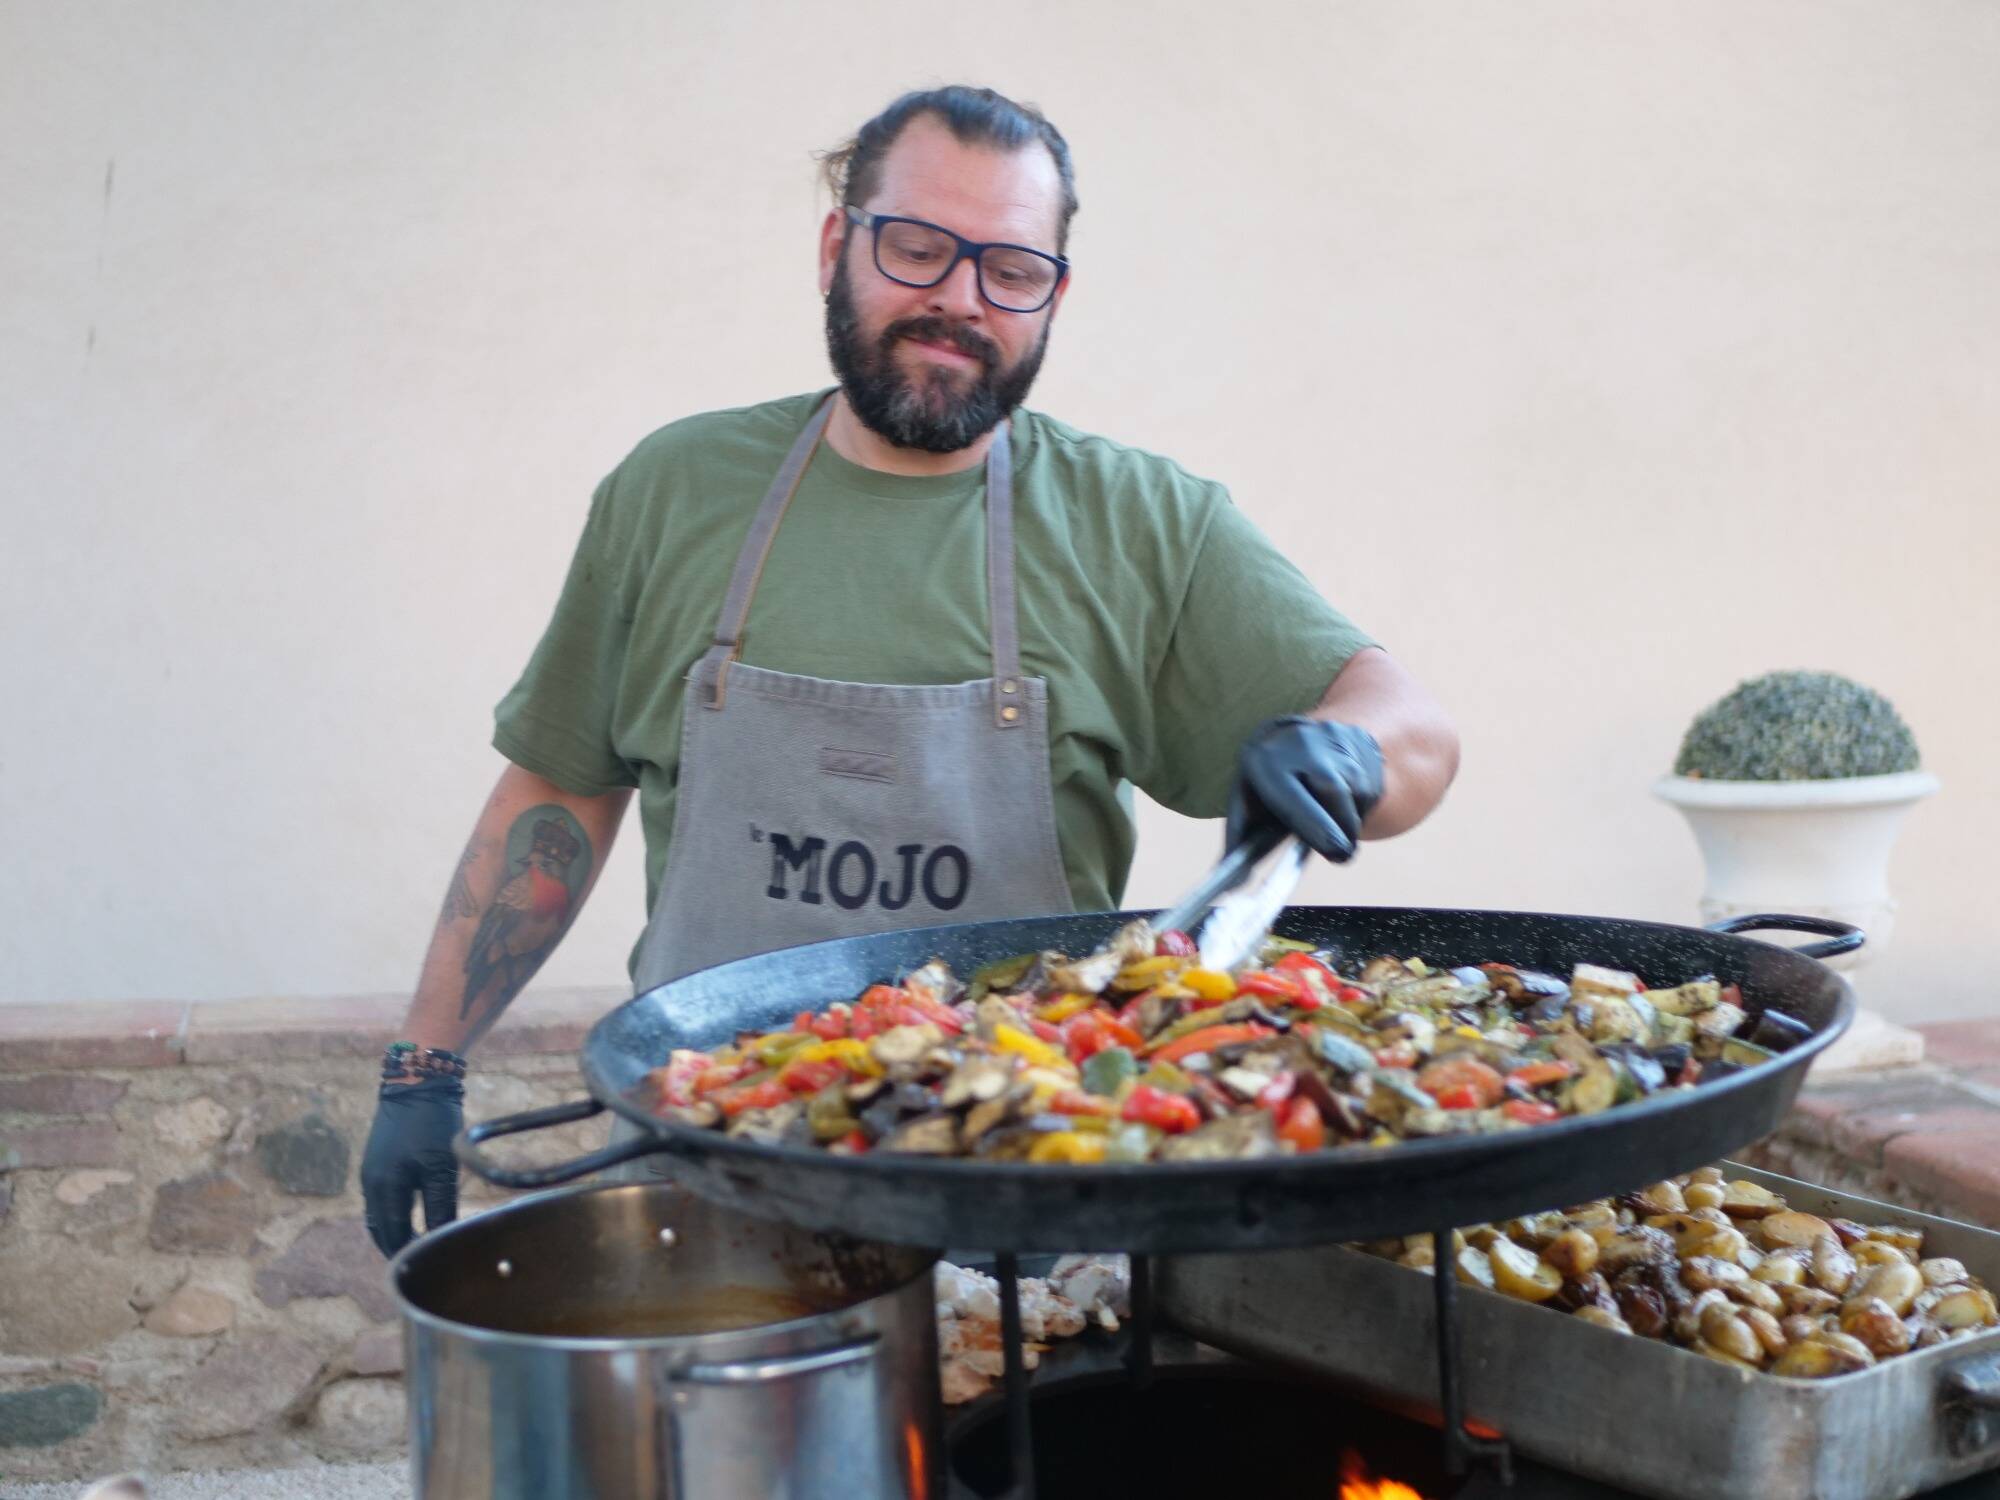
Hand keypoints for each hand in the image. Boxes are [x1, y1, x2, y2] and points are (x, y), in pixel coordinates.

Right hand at [360, 1076, 463, 1256]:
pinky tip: (417, 1213)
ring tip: (421, 1242)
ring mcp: (372, 1170)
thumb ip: (440, 1206)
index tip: (429, 1267)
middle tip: (424, 1261)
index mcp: (383, 1189)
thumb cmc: (430, 1123)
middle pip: (381, 1229)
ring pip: (381, 1214)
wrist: (417, 1079)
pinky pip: (384, 1197)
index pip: (392, 1237)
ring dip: (397, 1230)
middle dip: (399, 1247)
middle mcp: (371, 1183)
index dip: (409, 1255)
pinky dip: (396, 1212)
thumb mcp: (440, 1167)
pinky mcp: (379, 1159)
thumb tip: (443, 1239)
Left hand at [1226, 716, 1384, 861]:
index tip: (1336, 850)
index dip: (1318, 827)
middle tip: (1340, 853)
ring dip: (1350, 818)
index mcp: (1264, 761)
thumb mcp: (1244, 804)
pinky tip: (1342, 799)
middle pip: (1334, 792)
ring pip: (1357, 792)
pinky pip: (1370, 784)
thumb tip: (1234, 886)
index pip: (1295, 798)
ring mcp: (1333, 739)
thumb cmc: (1262, 784)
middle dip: (1341, 828)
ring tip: (1331, 821)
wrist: (1286, 735)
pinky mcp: (1359, 741)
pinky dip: (1360, 803)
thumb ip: (1240, 842)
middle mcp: (1299, 743)